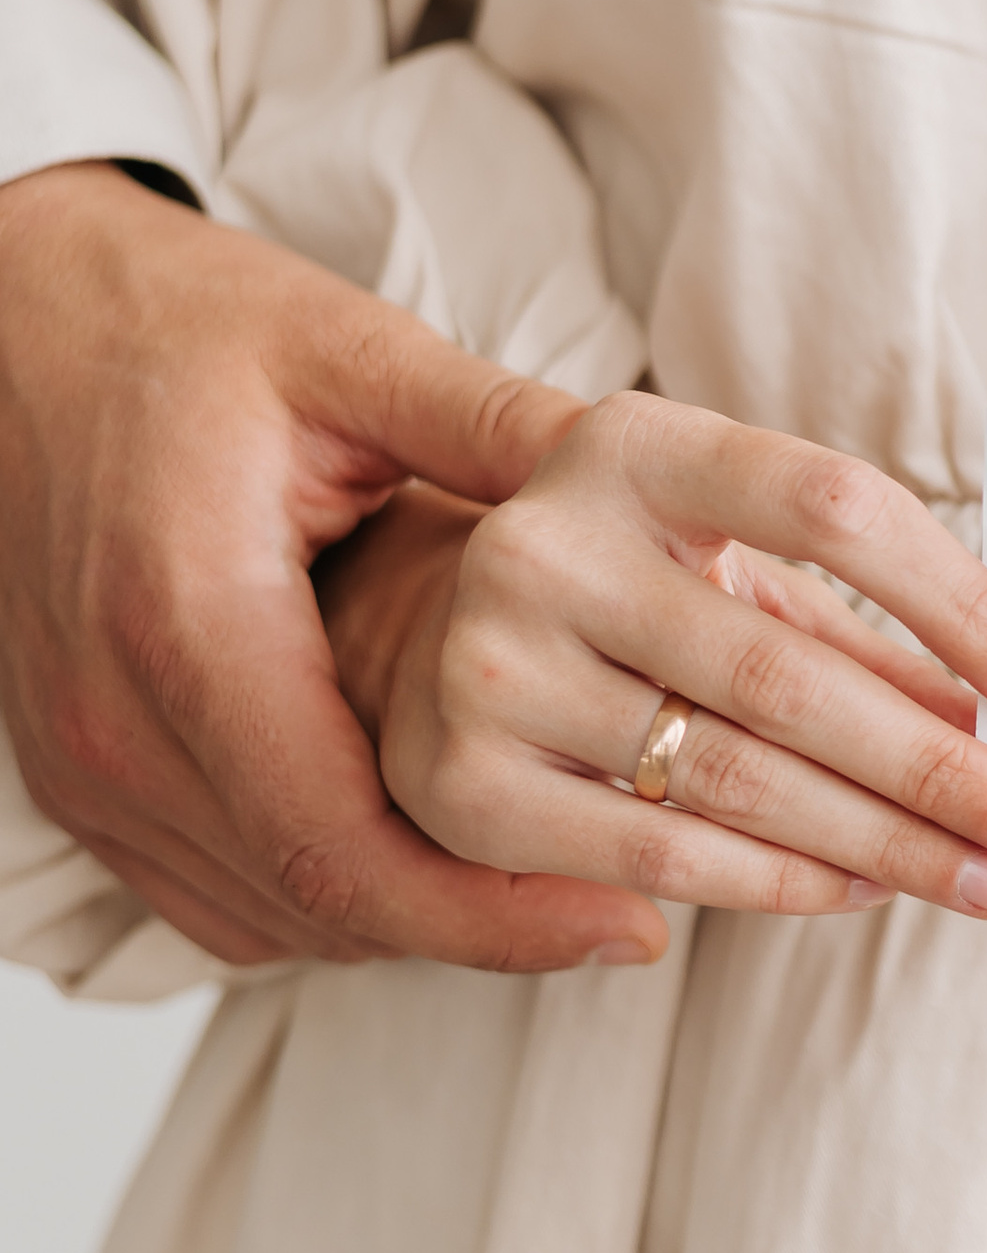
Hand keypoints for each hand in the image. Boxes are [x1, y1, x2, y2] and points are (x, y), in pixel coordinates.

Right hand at [0, 164, 649, 970]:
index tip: (632, 923)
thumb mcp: (348, 352)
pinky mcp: (76, 776)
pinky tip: (428, 851)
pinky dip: (329, 899)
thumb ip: (497, 424)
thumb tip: (657, 469)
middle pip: (323, 907)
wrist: (16, 324)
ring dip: (415, 918)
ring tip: (556, 881)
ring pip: (274, 919)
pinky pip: (216, 896)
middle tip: (632, 914)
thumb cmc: (174, 326)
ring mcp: (83, 765)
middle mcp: (115, 726)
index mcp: (188, 626)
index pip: (348, 851)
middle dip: (487, 928)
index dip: (498, 913)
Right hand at [320, 394, 986, 920]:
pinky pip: (665, 857)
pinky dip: (787, 882)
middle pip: (790, 672)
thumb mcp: (724, 564)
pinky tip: (868, 890)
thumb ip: (851, 627)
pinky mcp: (465, 783)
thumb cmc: (622, 594)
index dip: (954, 600)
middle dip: (938, 768)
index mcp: (630, 446)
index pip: (831, 506)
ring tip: (985, 877)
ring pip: (739, 777)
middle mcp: (544, 544)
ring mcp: (490, 665)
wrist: (412, 639)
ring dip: (886, 843)